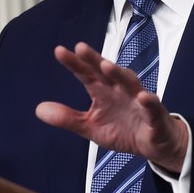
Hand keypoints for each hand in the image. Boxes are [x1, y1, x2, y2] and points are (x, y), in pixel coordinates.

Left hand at [35, 43, 187, 171]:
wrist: (154, 145)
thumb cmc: (123, 129)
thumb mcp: (90, 126)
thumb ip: (67, 117)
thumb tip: (39, 110)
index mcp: (103, 91)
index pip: (86, 74)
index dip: (74, 63)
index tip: (59, 51)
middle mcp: (120, 90)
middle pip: (107, 72)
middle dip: (95, 60)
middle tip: (81, 48)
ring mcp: (138, 101)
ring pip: (130, 83)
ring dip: (119, 74)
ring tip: (106, 66)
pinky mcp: (154, 116)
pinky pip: (152, 107)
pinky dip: (148, 101)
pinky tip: (142, 97)